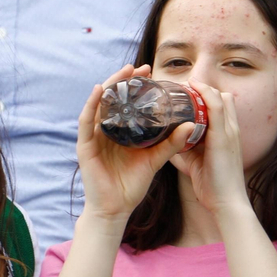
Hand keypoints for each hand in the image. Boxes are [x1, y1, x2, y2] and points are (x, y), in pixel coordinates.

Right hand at [76, 67, 199, 221]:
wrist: (116, 209)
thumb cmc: (132, 185)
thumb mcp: (155, 159)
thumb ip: (171, 143)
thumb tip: (191, 125)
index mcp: (121, 131)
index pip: (127, 101)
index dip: (136, 85)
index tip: (150, 72)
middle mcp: (106, 130)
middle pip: (112, 98)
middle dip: (124, 80)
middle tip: (140, 67)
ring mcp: (93, 136)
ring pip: (99, 104)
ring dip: (110, 85)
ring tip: (124, 72)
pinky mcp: (85, 146)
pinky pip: (86, 121)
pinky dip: (91, 105)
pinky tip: (98, 91)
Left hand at [168, 82, 250, 215]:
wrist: (227, 203)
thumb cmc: (213, 185)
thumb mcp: (196, 162)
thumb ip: (185, 148)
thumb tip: (167, 140)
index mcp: (228, 135)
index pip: (222, 106)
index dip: (207, 96)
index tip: (187, 93)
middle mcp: (232, 130)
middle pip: (222, 97)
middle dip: (204, 89)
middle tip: (182, 88)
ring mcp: (229, 132)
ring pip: (219, 98)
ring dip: (202, 88)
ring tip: (184, 85)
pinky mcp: (223, 137)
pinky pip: (215, 107)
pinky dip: (204, 94)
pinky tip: (192, 87)